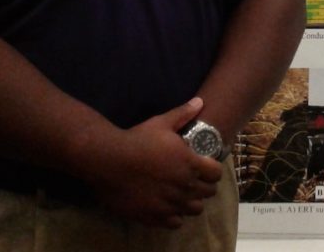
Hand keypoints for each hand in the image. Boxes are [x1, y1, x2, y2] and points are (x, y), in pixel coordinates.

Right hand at [81, 97, 223, 227]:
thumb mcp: (161, 123)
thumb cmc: (137, 139)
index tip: (204, 167)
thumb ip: (183, 114)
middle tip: (193, 180)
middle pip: (208, 193)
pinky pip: (175, 223)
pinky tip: (167, 205)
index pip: (216, 174)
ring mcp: (170, 204)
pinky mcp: (154, 216)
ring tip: (182, 194)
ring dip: (191, 202)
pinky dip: (174, 215)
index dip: (212, 170)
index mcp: (191, 164)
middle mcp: (185, 186)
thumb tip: (200, 101)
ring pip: (195, 210)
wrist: (107, 160)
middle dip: (203, 185)